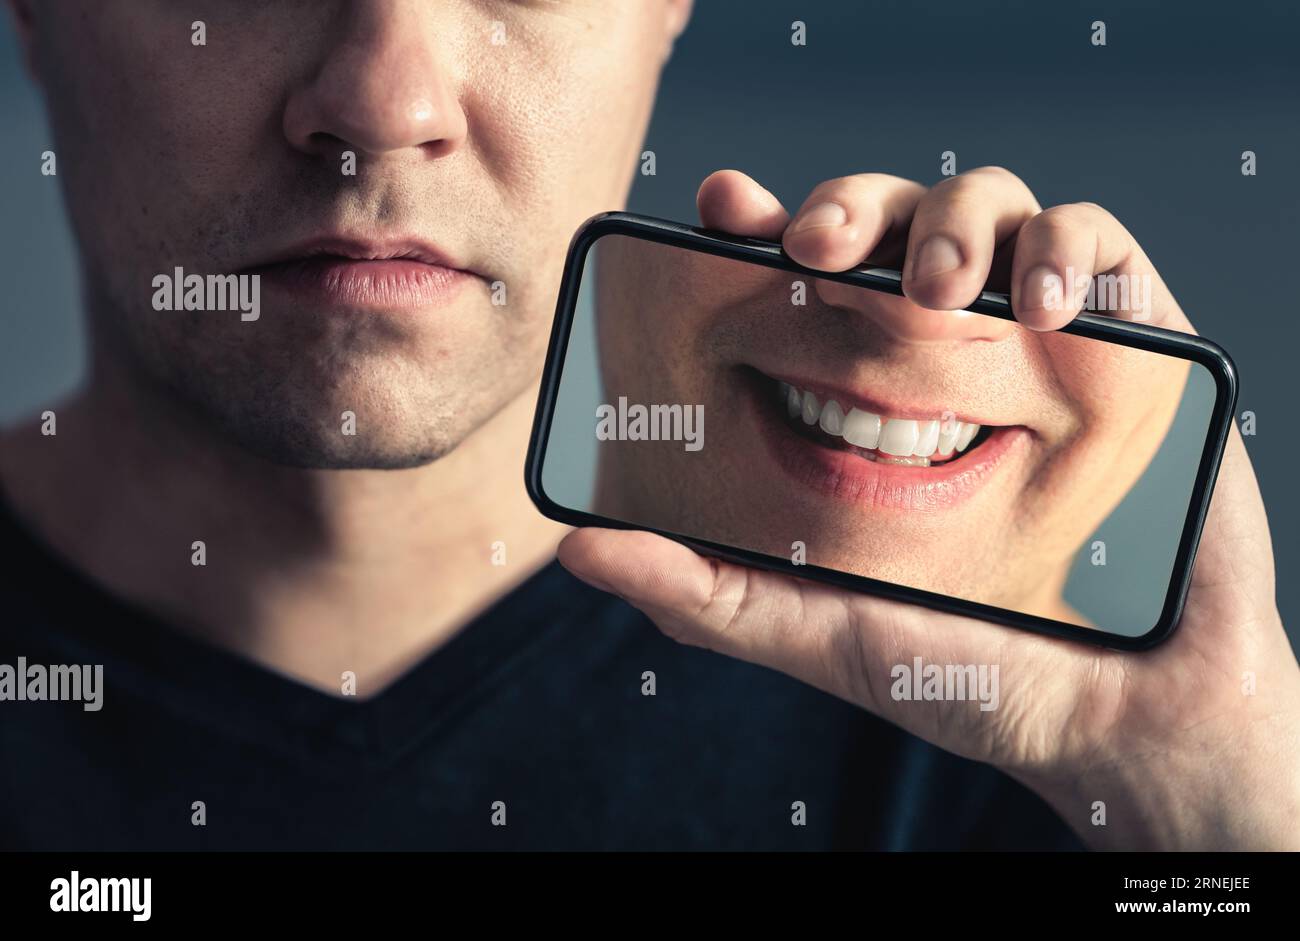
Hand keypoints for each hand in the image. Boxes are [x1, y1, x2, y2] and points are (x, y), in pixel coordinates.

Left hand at [559, 167, 1299, 849]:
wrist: (1121, 716)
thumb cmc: (963, 674)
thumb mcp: (818, 632)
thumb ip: (707, 593)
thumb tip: (580, 549)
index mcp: (859, 397)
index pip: (794, 281)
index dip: (753, 228)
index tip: (719, 208)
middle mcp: (937, 355)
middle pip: (882, 223)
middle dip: (845, 207)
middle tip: (816, 247)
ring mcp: (1031, 342)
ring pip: (982, 208)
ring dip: (951, 223)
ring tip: (936, 293)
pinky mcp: (1132, 344)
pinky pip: (1095, 246)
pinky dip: (1063, 249)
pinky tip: (1038, 309)